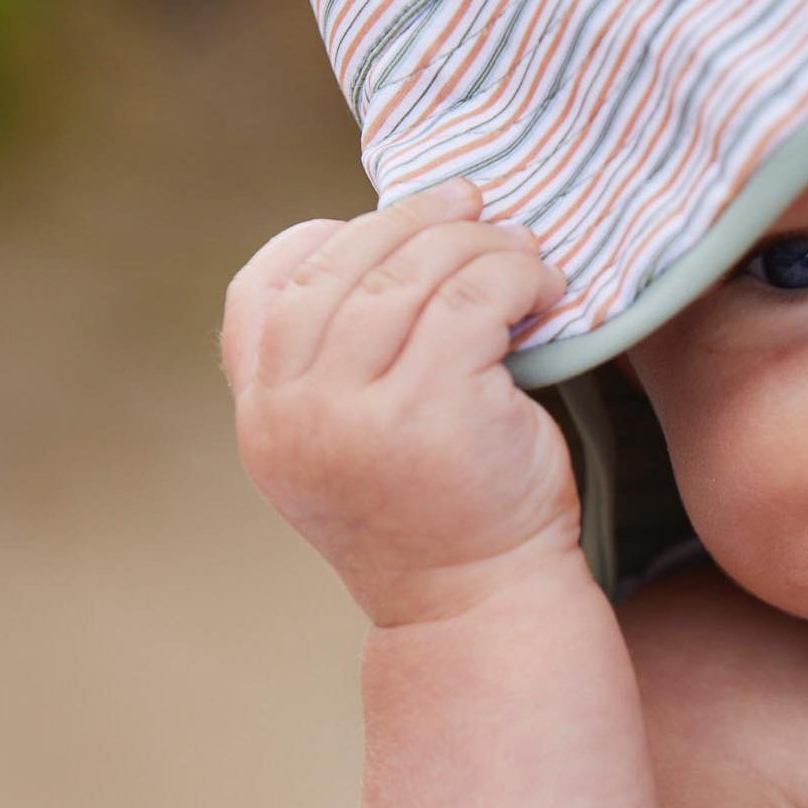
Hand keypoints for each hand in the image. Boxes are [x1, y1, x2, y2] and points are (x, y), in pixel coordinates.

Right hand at [221, 179, 580, 624]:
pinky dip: (516, 275)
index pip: (262, 290)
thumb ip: (337, 359)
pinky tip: (545, 287)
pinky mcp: (433, 411)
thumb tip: (393, 230)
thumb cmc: (433, 506)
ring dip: (478, 244)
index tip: (394, 227)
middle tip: (473, 204)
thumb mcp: (349, 438)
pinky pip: (475, 298)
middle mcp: (294, 412)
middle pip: (346, 265)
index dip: (326, 238)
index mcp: (264, 415)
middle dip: (417, 220)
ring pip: (415, 273)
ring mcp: (358, 414)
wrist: (479, 603)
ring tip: (521, 251)